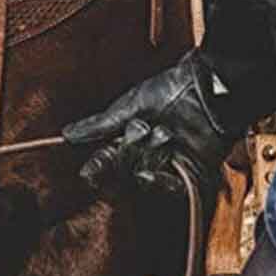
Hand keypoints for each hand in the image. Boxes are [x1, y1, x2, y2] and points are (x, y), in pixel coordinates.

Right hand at [62, 50, 236, 204]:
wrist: (209, 87)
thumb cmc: (172, 88)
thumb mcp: (132, 104)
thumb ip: (101, 124)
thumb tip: (67, 134)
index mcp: (131, 136)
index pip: (107, 160)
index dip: (99, 167)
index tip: (89, 172)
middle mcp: (147, 153)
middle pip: (125, 170)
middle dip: (131, 151)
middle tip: (142, 128)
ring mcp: (168, 164)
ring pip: (143, 176)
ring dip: (151, 154)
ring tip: (165, 131)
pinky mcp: (189, 173)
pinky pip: (167, 188)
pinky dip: (159, 180)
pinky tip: (158, 167)